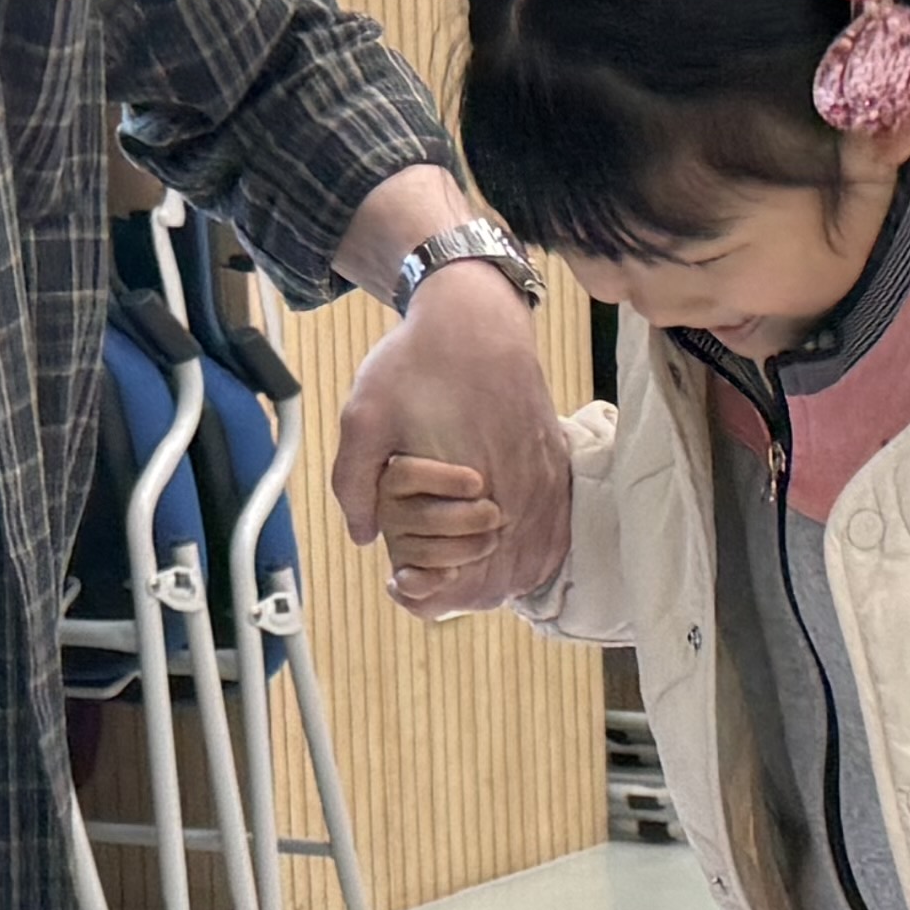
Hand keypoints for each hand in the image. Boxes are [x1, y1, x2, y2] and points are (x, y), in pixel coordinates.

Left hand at [327, 220, 570, 612]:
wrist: (476, 315)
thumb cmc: (417, 362)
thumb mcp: (363, 417)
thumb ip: (353, 483)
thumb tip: (364, 537)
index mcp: (474, 490)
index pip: (462, 580)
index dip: (428, 594)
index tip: (400, 581)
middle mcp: (519, 491)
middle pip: (501, 581)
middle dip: (459, 592)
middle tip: (422, 579)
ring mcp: (544, 480)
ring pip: (532, 562)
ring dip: (495, 577)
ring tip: (454, 569)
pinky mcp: (555, 464)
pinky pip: (552, 531)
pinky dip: (526, 552)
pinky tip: (495, 546)